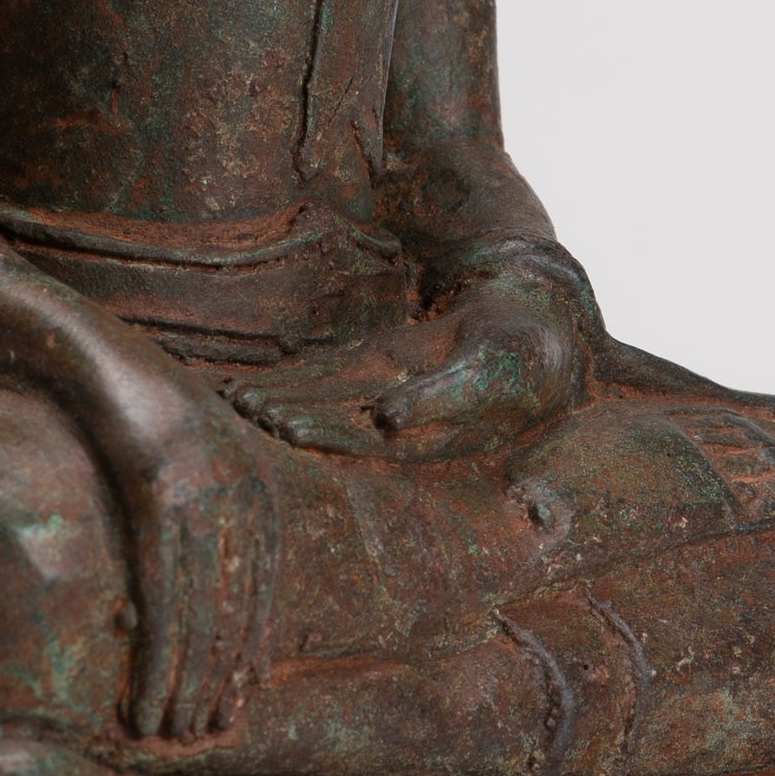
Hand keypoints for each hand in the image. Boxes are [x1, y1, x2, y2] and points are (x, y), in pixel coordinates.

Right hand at [96, 375, 277, 742]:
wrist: (45, 326)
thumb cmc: (94, 387)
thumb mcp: (161, 446)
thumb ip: (184, 500)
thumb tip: (178, 572)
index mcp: (251, 478)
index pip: (260, 586)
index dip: (247, 651)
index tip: (233, 704)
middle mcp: (239, 483)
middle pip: (238, 608)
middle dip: (219, 680)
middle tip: (199, 734)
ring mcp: (203, 482)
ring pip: (206, 613)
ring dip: (187, 685)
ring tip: (170, 733)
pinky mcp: (158, 484)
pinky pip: (165, 593)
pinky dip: (158, 657)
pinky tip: (145, 699)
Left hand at [228, 269, 582, 461]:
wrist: (541, 338)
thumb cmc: (519, 359)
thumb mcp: (482, 374)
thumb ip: (434, 399)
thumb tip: (386, 420)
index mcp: (417, 434)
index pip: (356, 437)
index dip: (316, 431)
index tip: (278, 424)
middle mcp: (395, 422)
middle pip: (329, 421)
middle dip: (286, 416)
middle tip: (240, 410)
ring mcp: (385, 394)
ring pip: (323, 401)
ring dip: (281, 401)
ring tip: (234, 400)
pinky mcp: (381, 368)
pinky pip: (330, 378)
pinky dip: (294, 381)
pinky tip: (257, 386)